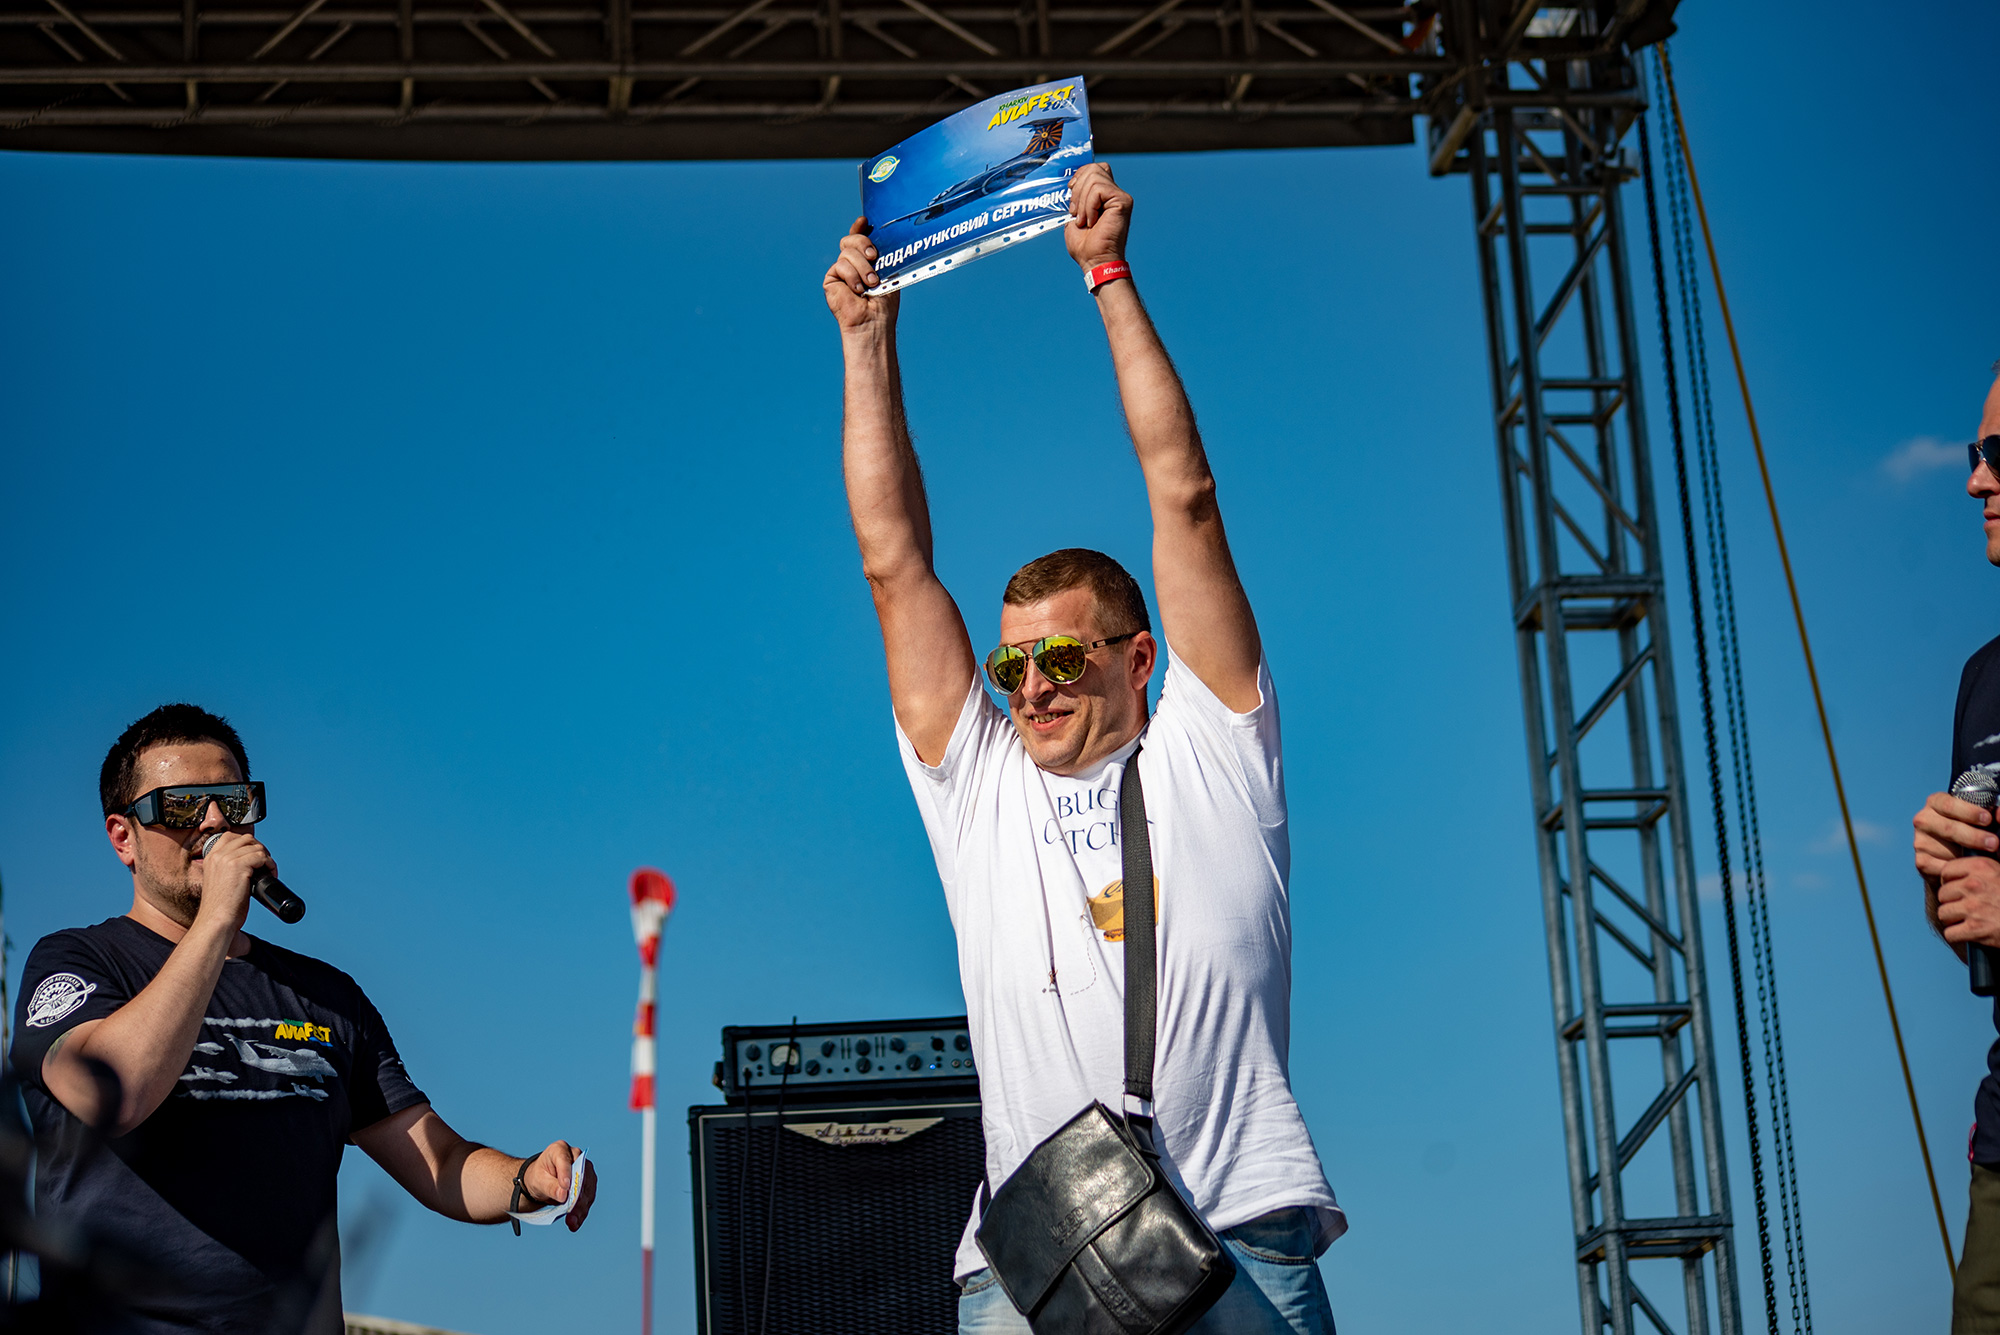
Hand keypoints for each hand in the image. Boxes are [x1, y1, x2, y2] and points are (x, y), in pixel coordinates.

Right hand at [193, 830, 270, 933]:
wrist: (217, 920)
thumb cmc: (221, 907)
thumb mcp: (221, 881)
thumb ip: (228, 870)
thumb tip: (250, 865)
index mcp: (210, 857)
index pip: (231, 836)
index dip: (248, 844)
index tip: (256, 858)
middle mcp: (217, 855)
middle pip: (247, 839)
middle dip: (260, 849)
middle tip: (265, 865)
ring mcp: (227, 859)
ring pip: (257, 847)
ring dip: (267, 858)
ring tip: (269, 873)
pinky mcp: (238, 865)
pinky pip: (262, 856)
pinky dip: (271, 865)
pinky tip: (271, 876)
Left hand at [523, 1140, 595, 1231]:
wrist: (542, 1182)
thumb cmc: (538, 1177)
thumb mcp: (538, 1181)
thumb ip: (550, 1186)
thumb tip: (563, 1195)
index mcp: (559, 1149)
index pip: (564, 1160)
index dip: (566, 1173)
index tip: (565, 1187)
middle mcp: (576, 1156)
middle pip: (580, 1176)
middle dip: (576, 1196)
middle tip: (570, 1212)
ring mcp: (584, 1170)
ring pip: (587, 1189)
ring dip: (581, 1207)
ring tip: (572, 1222)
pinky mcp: (588, 1184)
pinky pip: (588, 1198)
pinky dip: (582, 1211)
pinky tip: (576, 1222)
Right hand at [824, 218, 898, 333]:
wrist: (873, 321)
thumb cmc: (884, 301)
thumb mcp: (888, 271)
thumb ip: (882, 252)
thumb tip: (876, 234)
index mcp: (867, 260)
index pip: (859, 238)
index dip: (859, 228)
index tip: (864, 221)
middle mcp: (853, 263)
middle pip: (851, 239)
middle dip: (863, 243)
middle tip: (874, 256)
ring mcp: (841, 270)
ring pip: (847, 252)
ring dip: (863, 267)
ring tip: (871, 284)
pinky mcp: (831, 279)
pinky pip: (840, 265)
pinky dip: (852, 276)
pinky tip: (857, 290)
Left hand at [1065, 163, 1131, 272]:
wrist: (1094, 261)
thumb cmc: (1084, 245)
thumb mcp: (1074, 214)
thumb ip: (1076, 196)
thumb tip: (1070, 180)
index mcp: (1103, 195)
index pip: (1093, 168)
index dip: (1079, 176)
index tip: (1071, 193)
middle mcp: (1114, 193)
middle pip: (1093, 168)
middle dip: (1077, 188)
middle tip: (1076, 212)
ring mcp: (1120, 196)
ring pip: (1094, 177)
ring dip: (1082, 201)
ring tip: (1084, 220)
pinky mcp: (1123, 201)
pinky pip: (1098, 189)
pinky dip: (1089, 206)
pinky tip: (1092, 221)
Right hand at [1913, 790, 1995, 878]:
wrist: (1955, 858)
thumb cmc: (1972, 833)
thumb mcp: (1980, 821)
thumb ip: (1990, 816)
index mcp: (1937, 803)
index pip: (1948, 804)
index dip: (1969, 811)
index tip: (1988, 819)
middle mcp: (1924, 820)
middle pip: (1948, 828)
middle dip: (1974, 836)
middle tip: (1994, 843)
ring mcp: (1920, 841)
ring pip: (1945, 849)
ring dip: (1968, 856)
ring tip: (1985, 858)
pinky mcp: (1921, 861)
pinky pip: (1941, 866)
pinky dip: (1958, 869)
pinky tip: (1969, 868)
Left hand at [1939, 857, 1999, 948]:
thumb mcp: (1999, 873)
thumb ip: (1979, 869)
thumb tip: (1957, 867)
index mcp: (1981, 867)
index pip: (1946, 871)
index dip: (1950, 882)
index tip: (1958, 889)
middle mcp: (1974, 885)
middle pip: (1943, 894)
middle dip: (1951, 902)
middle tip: (1965, 908)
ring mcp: (1974, 907)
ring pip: (1943, 913)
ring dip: (1952, 920)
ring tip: (1966, 920)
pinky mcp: (1976, 928)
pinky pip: (1950, 933)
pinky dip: (1957, 936)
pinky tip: (1968, 933)